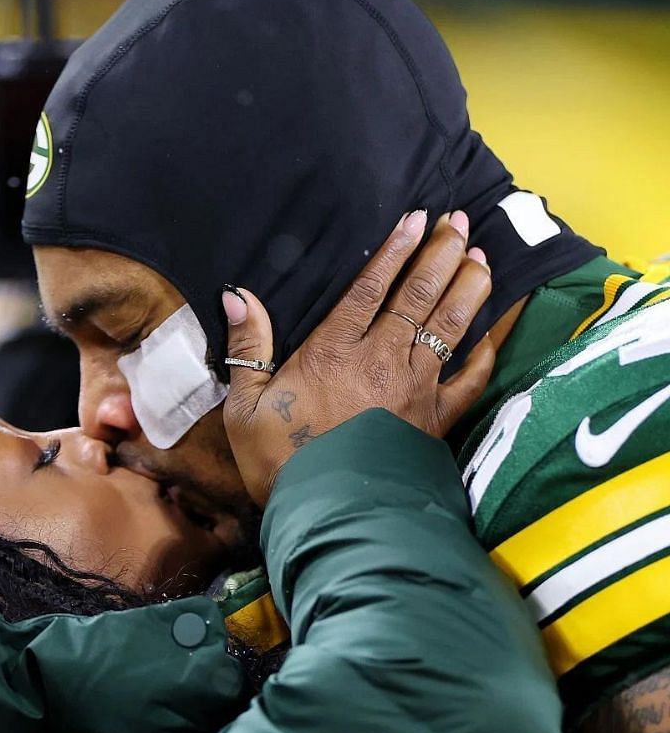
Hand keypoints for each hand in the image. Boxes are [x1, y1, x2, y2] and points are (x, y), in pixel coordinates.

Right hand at [224, 209, 497, 504]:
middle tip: (459, 223)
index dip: (394, 250)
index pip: (371, 288)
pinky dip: (486, 353)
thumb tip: (237, 296)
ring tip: (481, 259)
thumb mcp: (244, 406)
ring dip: (468, 288)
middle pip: (420, 296)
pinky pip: (471, 380)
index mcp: (333, 351)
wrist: (328, 513)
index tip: (415, 218)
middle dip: (441, 254)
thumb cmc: (279, 461)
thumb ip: (247, 347)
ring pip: (450, 326)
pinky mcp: (436, 419)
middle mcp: (382, 360)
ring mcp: (416, 389)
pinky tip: (495, 333)